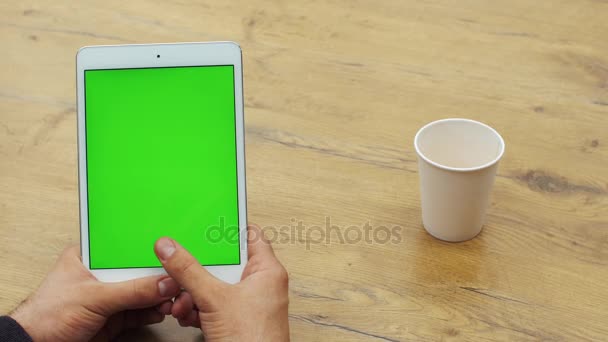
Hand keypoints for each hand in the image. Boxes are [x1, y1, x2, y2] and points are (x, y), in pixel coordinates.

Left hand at [10, 246, 180, 341]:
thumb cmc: (47, 317)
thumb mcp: (94, 297)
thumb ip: (131, 290)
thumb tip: (163, 283)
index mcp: (90, 258)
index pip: (126, 249)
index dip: (148, 252)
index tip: (170, 256)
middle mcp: (101, 275)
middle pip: (137, 272)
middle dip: (158, 277)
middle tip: (175, 280)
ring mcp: (108, 296)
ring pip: (141, 292)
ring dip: (158, 297)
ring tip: (173, 298)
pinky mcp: (113, 317)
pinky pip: (140, 311)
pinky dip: (152, 311)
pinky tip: (162, 309)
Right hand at [154, 224, 289, 341]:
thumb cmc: (254, 340)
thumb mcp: (214, 299)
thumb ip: (189, 271)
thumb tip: (170, 248)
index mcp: (267, 271)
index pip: (249, 236)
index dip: (227, 229)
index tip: (206, 221)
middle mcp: (260, 285)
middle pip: (225, 264)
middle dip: (199, 273)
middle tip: (184, 273)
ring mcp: (248, 304)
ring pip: (215, 287)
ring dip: (194, 295)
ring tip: (185, 303)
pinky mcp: (236, 320)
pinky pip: (214, 305)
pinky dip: (199, 309)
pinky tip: (189, 315)